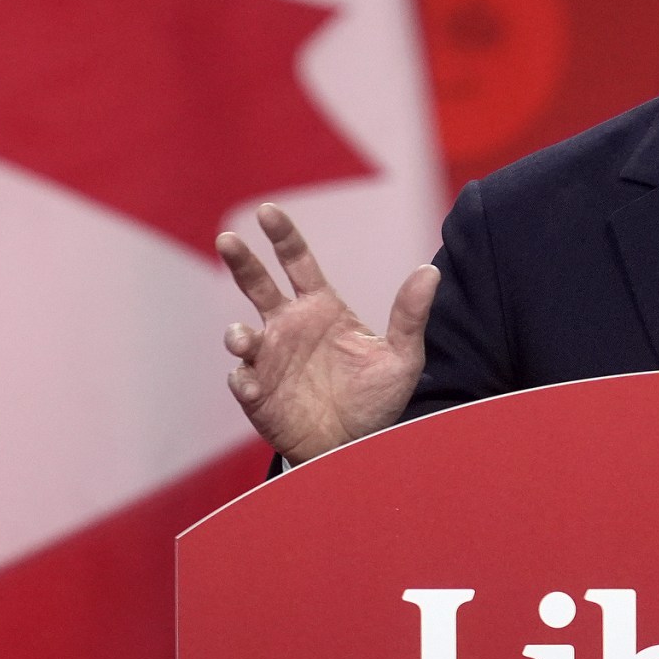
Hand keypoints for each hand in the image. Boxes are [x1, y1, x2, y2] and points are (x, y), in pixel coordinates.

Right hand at [217, 202, 438, 463]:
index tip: (268, 212)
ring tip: (243, 339)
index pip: (296, 262)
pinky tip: (248, 381)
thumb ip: (410, 315)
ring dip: (238, 335)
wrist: (358, 447)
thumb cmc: (377, 399)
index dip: (282, 236)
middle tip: (227, 238)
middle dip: (241, 260)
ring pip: (241, 335)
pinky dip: (241, 379)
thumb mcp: (403, 357)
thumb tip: (431, 271)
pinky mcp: (258, 393)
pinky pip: (242, 380)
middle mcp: (289, 327)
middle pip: (257, 284)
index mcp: (321, 308)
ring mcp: (269, 358)